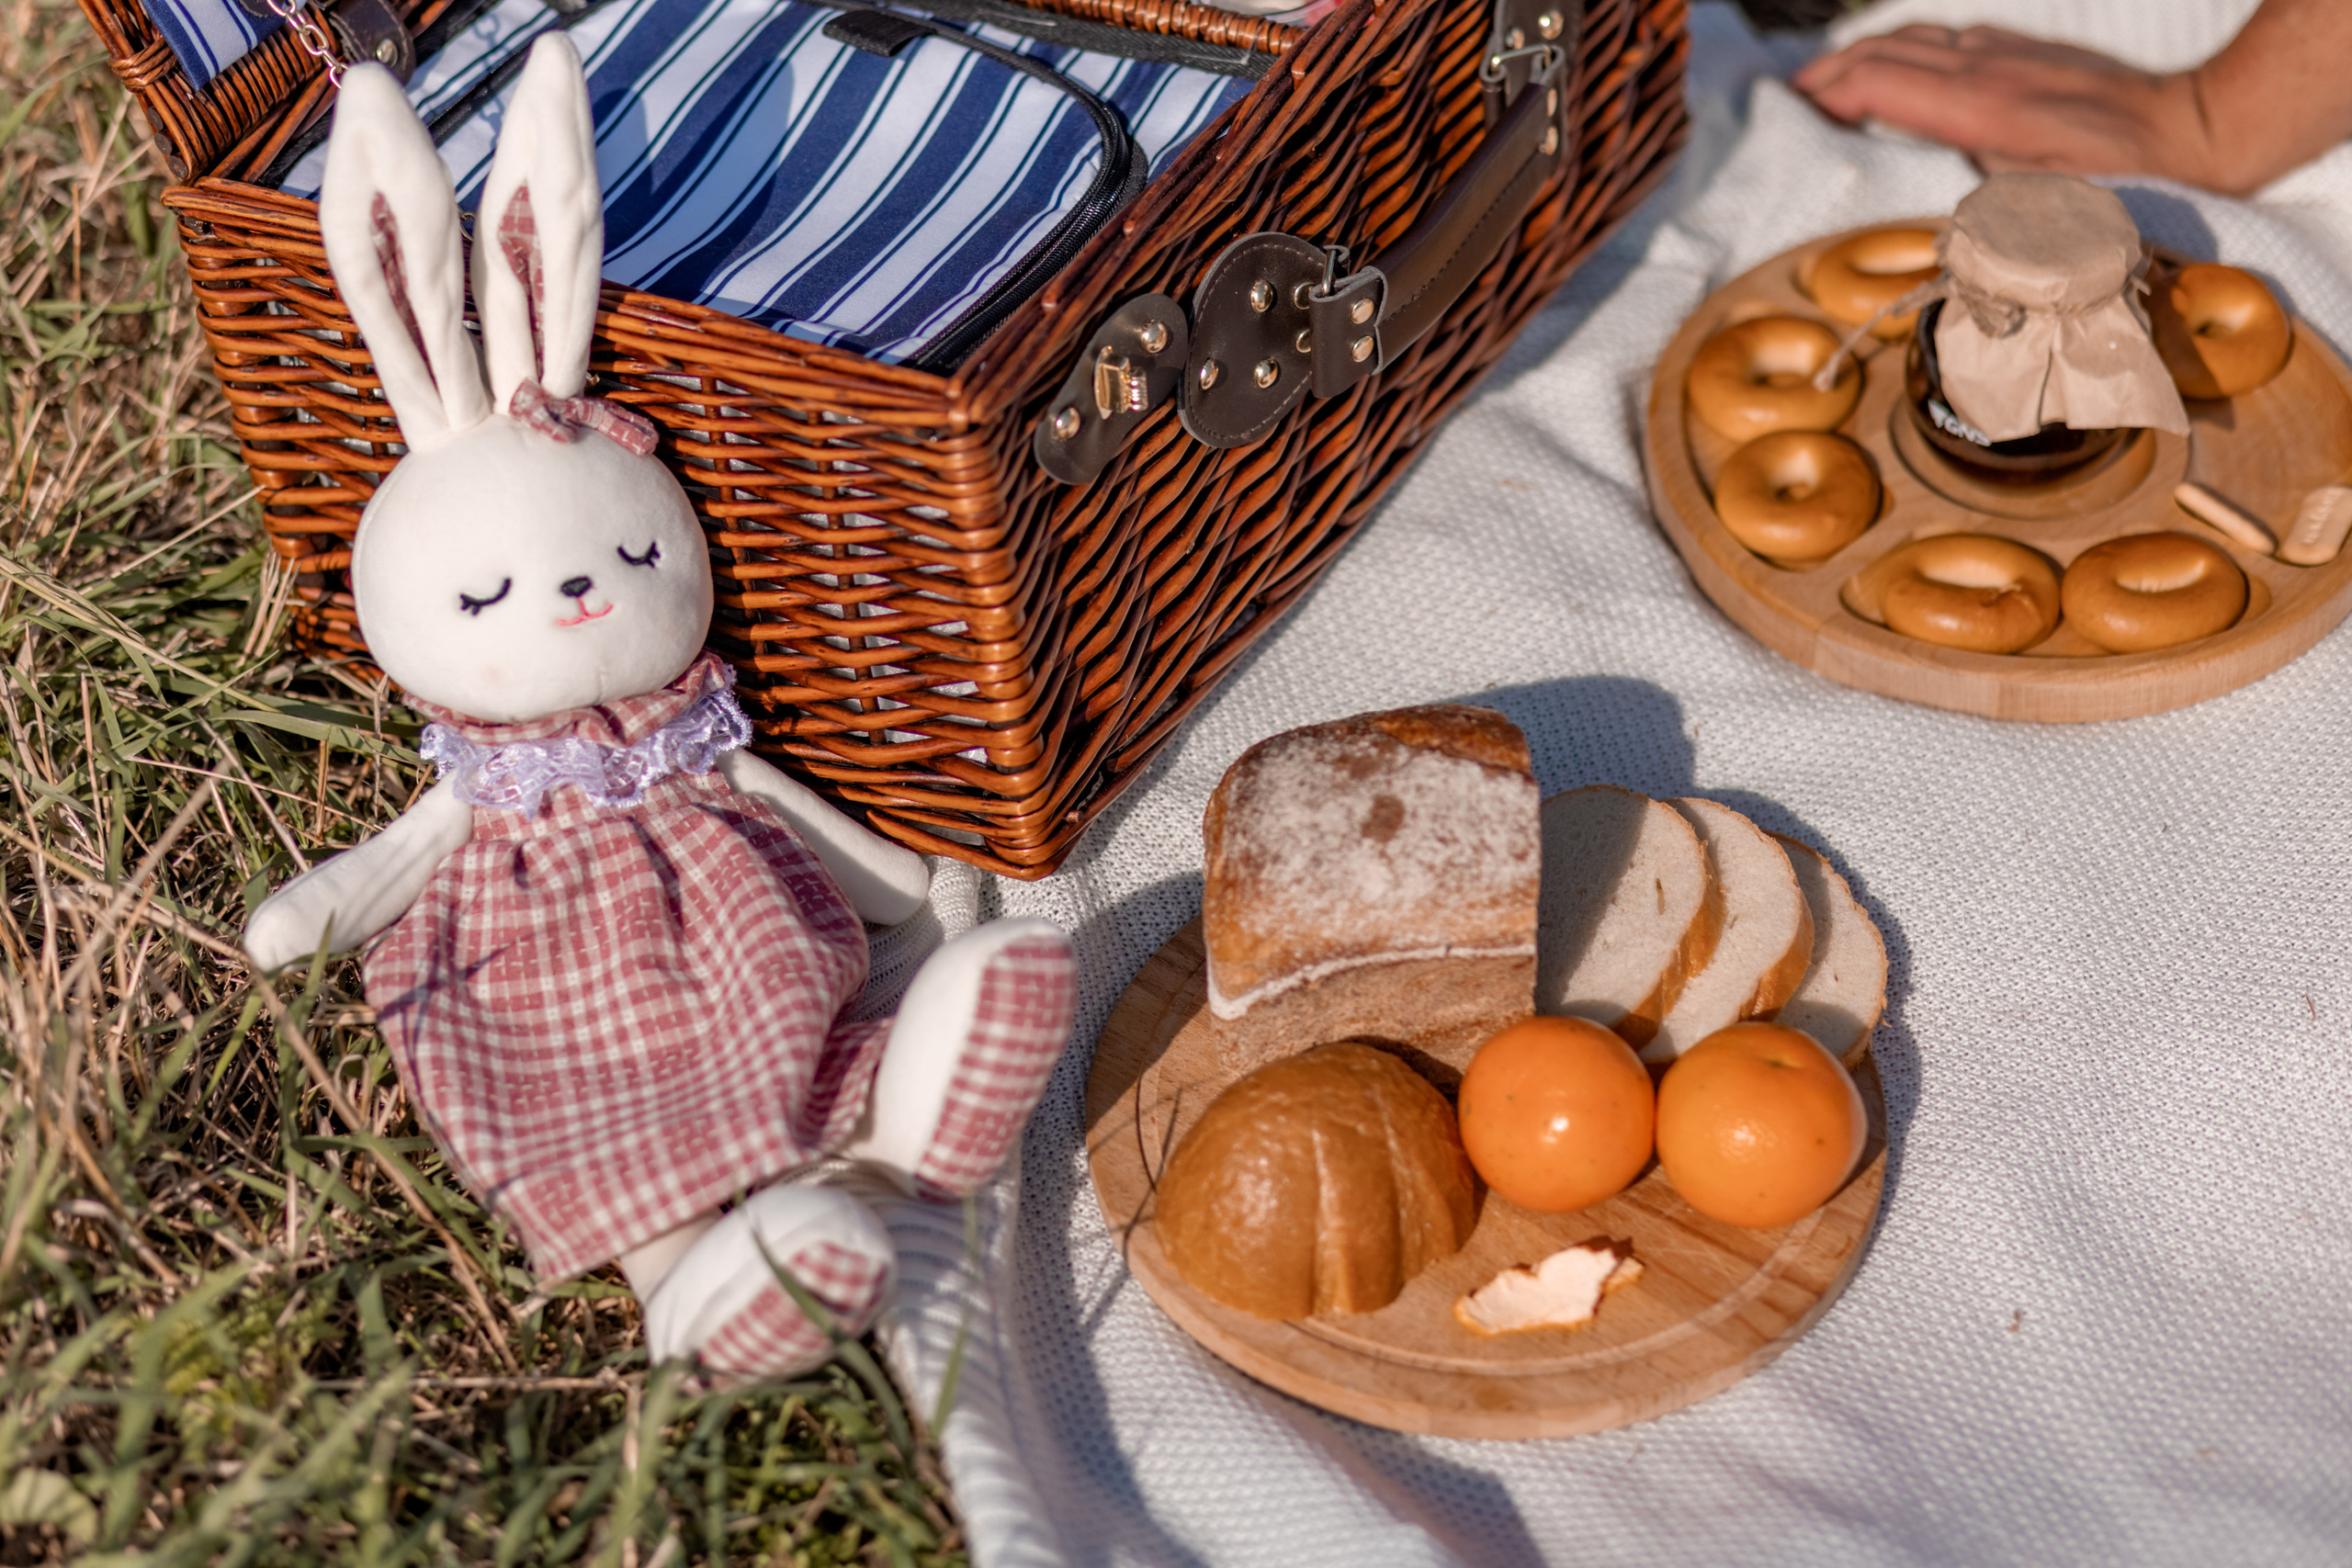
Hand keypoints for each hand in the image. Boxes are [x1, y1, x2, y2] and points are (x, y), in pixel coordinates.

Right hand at [1794, 26, 2231, 190]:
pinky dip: (1901, 56)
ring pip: (1910, 39)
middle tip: (1784, 111)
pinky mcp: (2023, 51)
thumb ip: (1969, 200)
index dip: (1822, 97)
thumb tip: (1912, 210)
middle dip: (1824, 77)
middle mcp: (1987, 67)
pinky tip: (1890, 78)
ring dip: (1859, 60)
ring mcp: (2005, 52)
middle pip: (1880, 52)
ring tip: (1822, 93)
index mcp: (1981, 107)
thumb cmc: (2120, 184)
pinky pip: (1943, 41)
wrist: (2197, 133)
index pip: (1876, 80)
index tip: (1787, 123)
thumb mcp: (2038, 208)